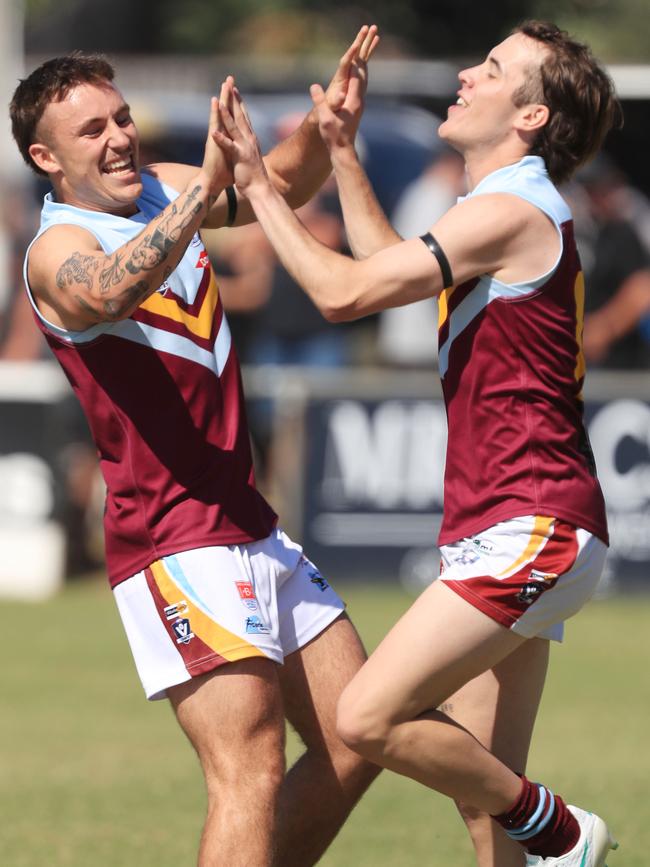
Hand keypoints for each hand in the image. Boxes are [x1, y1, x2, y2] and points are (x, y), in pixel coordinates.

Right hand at [200, 80, 234, 195]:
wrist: (214, 183)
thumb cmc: (225, 175)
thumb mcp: (236, 160)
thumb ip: (238, 151)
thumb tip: (246, 151)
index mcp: (231, 138)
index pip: (235, 118)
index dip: (237, 105)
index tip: (239, 92)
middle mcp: (223, 133)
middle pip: (227, 111)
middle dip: (229, 95)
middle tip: (230, 78)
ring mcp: (217, 136)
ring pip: (220, 113)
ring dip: (222, 98)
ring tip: (224, 83)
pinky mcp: (212, 141)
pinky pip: (214, 123)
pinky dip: (215, 112)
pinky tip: (215, 101)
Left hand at [212, 82, 270, 197]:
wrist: (261, 189)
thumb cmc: (255, 176)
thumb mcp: (251, 157)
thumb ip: (248, 147)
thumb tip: (248, 143)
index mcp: (250, 139)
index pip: (244, 117)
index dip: (239, 102)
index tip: (234, 90)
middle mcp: (249, 139)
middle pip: (240, 116)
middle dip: (234, 99)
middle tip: (229, 84)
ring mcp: (244, 147)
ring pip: (234, 127)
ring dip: (227, 114)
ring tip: (220, 102)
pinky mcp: (239, 157)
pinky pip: (229, 146)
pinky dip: (221, 139)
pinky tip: (213, 131)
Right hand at [312, 25, 379, 154]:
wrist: (343, 151)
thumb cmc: (334, 136)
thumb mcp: (325, 119)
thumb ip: (320, 102)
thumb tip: (313, 87)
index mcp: (353, 101)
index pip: (356, 74)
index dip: (356, 57)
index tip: (357, 42)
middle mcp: (359, 100)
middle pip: (364, 73)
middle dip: (365, 55)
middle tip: (370, 37)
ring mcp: (359, 104)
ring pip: (364, 79)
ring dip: (364, 64)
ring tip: (366, 51)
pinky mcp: (357, 108)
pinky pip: (361, 86)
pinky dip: (360, 75)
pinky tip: (358, 74)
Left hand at [322, 25, 379, 112]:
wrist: (328, 107)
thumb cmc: (331, 107)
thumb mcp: (333, 105)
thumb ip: (336, 100)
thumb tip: (341, 96)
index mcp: (340, 77)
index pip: (345, 62)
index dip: (350, 54)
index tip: (356, 45)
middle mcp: (345, 70)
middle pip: (353, 52)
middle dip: (360, 40)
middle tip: (367, 28)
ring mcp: (351, 70)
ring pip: (360, 52)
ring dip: (367, 40)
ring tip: (374, 28)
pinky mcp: (355, 71)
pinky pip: (363, 57)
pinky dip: (370, 49)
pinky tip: (376, 39)